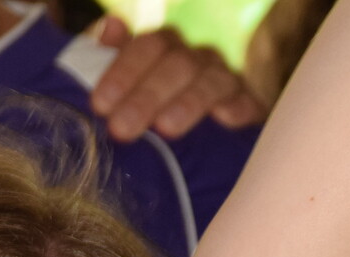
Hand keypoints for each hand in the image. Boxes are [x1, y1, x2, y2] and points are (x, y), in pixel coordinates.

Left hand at [86, 16, 265, 141]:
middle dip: (146, 96)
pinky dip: (236, 108)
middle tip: (120, 128)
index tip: (100, 105)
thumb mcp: (128, 85)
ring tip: (164, 128)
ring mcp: (225, 80)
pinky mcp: (249, 106)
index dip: (123, 72)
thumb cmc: (152, 110)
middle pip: (177, 64)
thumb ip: (115, 58)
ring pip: (210, 81)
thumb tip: (109, 25)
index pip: (147, 46)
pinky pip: (247, 101)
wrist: (206, 139)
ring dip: (187, 103)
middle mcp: (196, 58)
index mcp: (165, 49)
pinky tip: (224, 120)